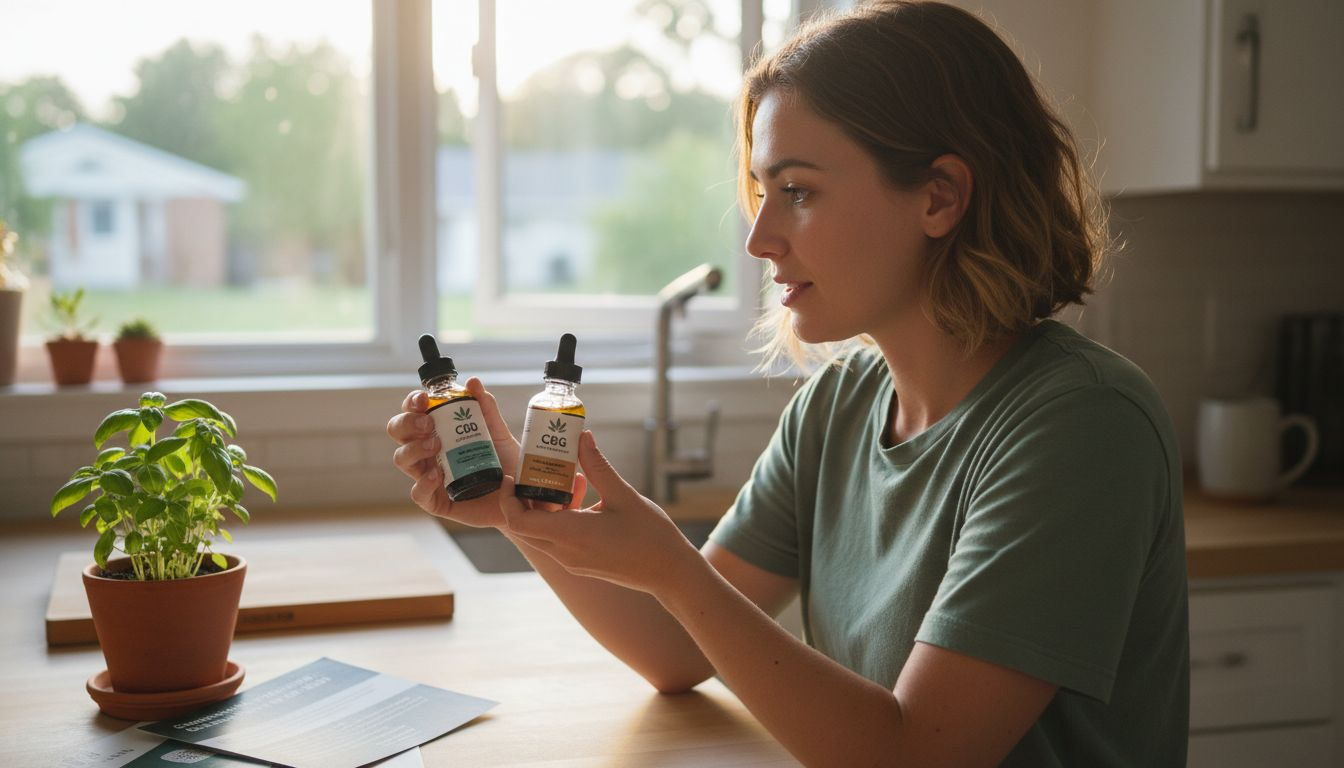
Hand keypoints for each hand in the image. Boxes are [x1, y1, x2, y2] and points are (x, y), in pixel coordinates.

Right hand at [387, 377, 519, 527]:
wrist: (519, 496)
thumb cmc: (504, 462)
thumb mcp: (498, 433)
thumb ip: (486, 408)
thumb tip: (473, 382)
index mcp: (437, 430)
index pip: (413, 411)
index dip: (412, 402)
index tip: (424, 398)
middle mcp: (427, 452)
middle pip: (399, 431)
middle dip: (408, 423)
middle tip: (428, 423)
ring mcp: (428, 476)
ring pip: (402, 459)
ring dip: (414, 448)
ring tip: (436, 445)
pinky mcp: (436, 501)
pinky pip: (418, 493)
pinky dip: (423, 483)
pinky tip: (437, 475)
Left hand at [501, 430, 703, 594]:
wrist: (670, 572)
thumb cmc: (650, 536)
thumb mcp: (623, 495)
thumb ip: (598, 465)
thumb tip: (582, 436)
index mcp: (571, 535)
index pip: (519, 522)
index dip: (508, 499)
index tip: (512, 477)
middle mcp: (565, 552)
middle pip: (526, 526)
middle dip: (525, 497)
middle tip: (535, 470)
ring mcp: (573, 561)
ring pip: (543, 531)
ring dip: (548, 505)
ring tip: (570, 478)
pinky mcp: (582, 563)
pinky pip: (559, 539)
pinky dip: (562, 516)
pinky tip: (585, 494)